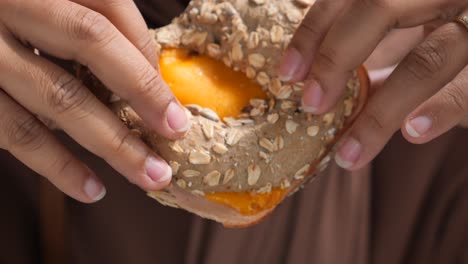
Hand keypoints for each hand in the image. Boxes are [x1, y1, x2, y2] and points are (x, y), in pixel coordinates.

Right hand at [0, 0, 190, 202]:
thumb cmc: (6, 16)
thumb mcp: (40, 2)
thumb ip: (84, 18)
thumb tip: (145, 65)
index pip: (104, 6)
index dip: (143, 47)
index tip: (168, 91)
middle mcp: (4, 6)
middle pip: (89, 41)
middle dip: (141, 92)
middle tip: (177, 132)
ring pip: (57, 96)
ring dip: (112, 142)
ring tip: (151, 175)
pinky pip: (14, 134)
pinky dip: (56, 165)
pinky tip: (91, 188)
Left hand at [279, 0, 467, 169]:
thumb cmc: (436, 53)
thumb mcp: (399, 46)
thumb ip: (364, 58)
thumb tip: (309, 86)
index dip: (315, 30)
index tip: (288, 73)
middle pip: (382, 7)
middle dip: (337, 56)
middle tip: (311, 105)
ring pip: (426, 59)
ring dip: (381, 111)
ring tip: (349, 152)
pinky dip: (441, 108)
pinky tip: (413, 131)